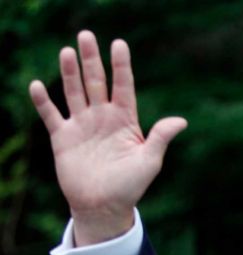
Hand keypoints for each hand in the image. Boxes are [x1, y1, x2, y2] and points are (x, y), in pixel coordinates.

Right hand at [29, 30, 186, 245]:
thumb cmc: (130, 186)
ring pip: (74, 92)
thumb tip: (181, 121)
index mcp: (125, 121)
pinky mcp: (63, 138)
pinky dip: (44, 101)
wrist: (104, 207)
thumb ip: (160, 138)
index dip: (121, 65)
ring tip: (68, 51)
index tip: (119, 44)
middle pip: (96, 82)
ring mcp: (82, 126)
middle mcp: (103, 118)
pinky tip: (38, 85)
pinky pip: (51, 115)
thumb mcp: (150, 161)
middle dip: (91, 60)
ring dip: (70, 73)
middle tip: (86, 35)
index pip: (123, 86)